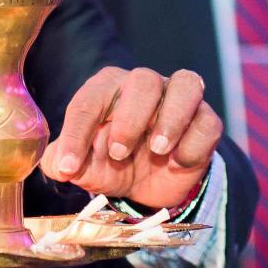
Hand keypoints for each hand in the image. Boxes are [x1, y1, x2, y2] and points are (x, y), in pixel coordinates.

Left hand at [40, 68, 219, 211]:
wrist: (148, 187)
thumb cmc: (110, 163)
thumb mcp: (83, 167)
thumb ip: (62, 162)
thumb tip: (59, 164)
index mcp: (108, 89)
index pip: (90, 100)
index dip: (76, 134)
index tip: (69, 168)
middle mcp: (145, 86)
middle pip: (142, 81)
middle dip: (130, 118)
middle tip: (118, 153)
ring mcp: (179, 100)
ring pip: (185, 85)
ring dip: (171, 118)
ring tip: (157, 150)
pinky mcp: (205, 122)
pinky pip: (208, 121)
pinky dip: (195, 143)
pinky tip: (179, 162)